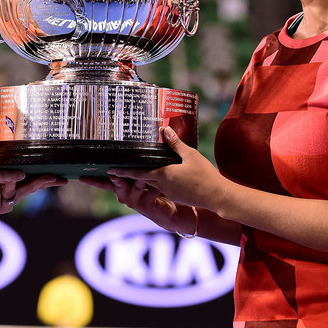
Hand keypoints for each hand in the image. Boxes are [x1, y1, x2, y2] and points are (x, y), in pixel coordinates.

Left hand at [0, 173, 66, 226]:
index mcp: (12, 185)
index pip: (32, 180)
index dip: (46, 178)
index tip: (60, 175)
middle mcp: (10, 195)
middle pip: (30, 188)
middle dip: (42, 182)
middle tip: (54, 177)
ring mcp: (2, 204)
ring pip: (14, 194)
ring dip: (15, 184)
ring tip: (19, 175)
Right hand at [80, 173, 188, 232]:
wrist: (169, 211)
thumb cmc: (155, 190)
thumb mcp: (142, 177)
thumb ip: (135, 167)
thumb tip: (131, 148)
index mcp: (121, 186)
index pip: (104, 182)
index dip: (93, 180)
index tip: (81, 177)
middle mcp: (125, 195)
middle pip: (117, 184)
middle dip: (116, 178)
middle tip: (113, 173)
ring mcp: (134, 201)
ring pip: (136, 186)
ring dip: (140, 180)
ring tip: (144, 176)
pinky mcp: (146, 206)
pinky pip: (151, 192)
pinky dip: (156, 187)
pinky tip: (162, 185)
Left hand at [105, 127, 224, 210]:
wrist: (217, 196)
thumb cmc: (205, 175)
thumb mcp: (190, 155)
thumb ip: (175, 143)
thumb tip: (164, 130)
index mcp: (163, 175)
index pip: (138, 172)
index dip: (124, 171)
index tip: (110, 170)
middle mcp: (162, 186)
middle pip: (142, 178)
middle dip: (131, 174)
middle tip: (119, 167)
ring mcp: (169, 193)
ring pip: (152, 183)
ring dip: (144, 177)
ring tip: (139, 168)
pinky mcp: (176, 196)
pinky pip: (161, 187)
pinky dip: (157, 181)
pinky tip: (161, 174)